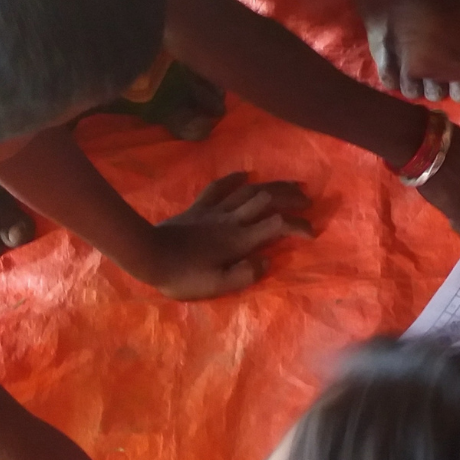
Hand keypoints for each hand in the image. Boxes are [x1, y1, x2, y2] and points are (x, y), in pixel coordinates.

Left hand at [135, 173, 312, 299]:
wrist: (148, 255)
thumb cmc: (183, 275)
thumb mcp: (217, 285)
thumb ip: (246, 275)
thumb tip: (268, 261)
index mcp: (240, 240)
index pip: (278, 225)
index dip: (299, 225)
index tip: (312, 233)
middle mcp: (232, 220)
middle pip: (267, 199)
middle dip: (291, 197)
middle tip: (309, 199)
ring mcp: (215, 211)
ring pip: (249, 191)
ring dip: (272, 185)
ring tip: (290, 185)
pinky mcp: (199, 208)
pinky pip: (219, 188)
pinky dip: (234, 179)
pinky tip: (245, 174)